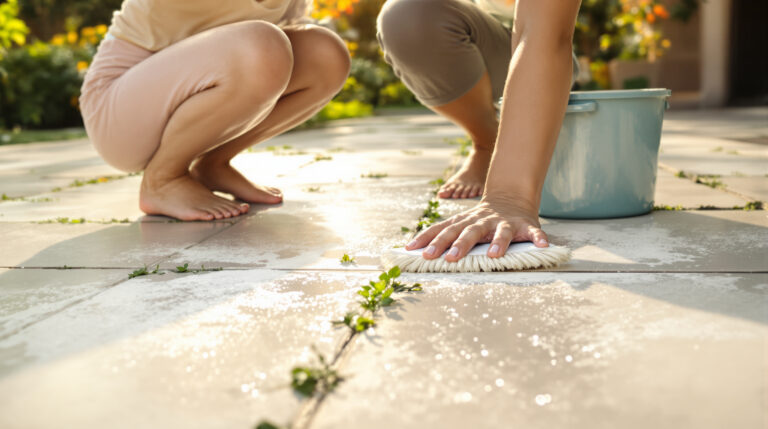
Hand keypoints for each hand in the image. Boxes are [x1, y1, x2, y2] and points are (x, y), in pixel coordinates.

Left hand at [405, 197, 548, 261]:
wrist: (509, 197)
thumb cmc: (479, 218)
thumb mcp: (459, 222)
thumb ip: (439, 234)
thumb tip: (409, 248)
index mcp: (464, 222)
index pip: (443, 229)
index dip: (429, 239)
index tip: (414, 250)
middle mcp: (482, 221)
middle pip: (468, 232)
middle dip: (459, 244)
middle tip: (449, 258)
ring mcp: (504, 223)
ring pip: (500, 233)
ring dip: (498, 243)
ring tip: (494, 255)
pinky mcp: (525, 225)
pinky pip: (533, 232)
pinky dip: (538, 238)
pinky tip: (542, 246)